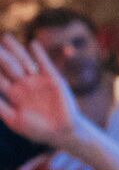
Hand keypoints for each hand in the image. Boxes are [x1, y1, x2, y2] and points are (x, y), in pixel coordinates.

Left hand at [0, 35, 85, 149]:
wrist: (61, 131)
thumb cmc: (36, 130)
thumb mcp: (14, 120)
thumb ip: (1, 107)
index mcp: (13, 94)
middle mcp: (24, 84)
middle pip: (8, 66)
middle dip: (0, 55)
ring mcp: (38, 80)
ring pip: (24, 61)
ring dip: (15, 49)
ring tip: (5, 37)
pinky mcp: (53, 78)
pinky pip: (45, 63)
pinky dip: (39, 54)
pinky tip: (32, 44)